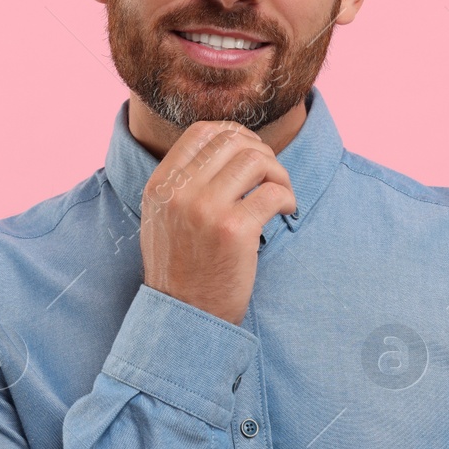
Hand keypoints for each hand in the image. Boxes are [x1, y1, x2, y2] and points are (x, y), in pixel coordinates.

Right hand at [139, 121, 296, 327]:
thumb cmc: (181, 269)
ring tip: (280, 195)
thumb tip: (225, 146)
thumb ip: (183, 182)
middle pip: (233, 141)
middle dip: (262, 153)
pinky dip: (288, 198)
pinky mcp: (234, 231)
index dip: (235, 135)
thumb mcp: (163, 217)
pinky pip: (272, 193)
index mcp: (160, 184)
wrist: (183, 316)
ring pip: (256, 160)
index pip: (203, 132)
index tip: (250, 155)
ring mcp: (206, 210)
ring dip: (278, 173)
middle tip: (271, 178)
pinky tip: (286, 212)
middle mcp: (180, 192)